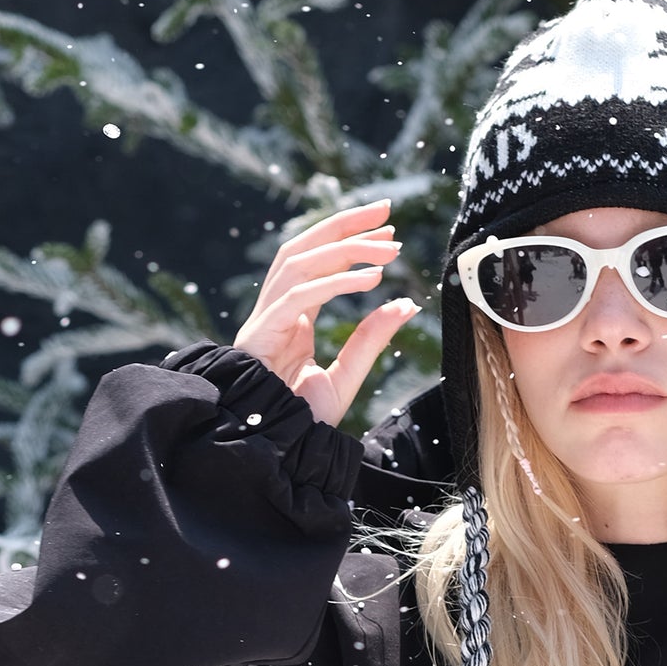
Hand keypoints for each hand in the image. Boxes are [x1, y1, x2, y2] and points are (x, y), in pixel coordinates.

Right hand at [234, 198, 418, 427]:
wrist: (276, 454)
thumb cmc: (302, 423)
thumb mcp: (346, 376)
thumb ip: (370, 339)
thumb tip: (407, 303)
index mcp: (291, 319)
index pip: (316, 264)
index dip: (349, 240)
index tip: (388, 228)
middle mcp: (274, 313)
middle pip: (302, 248)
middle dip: (343, 224)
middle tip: (385, 211)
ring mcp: (263, 321)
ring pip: (297, 262)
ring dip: (343, 247)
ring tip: (388, 246)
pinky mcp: (259, 335)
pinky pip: (297, 296)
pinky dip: (335, 283)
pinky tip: (371, 280)